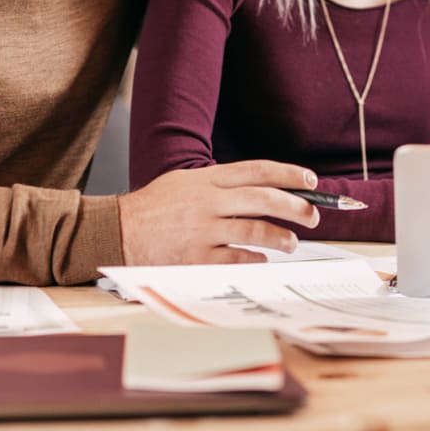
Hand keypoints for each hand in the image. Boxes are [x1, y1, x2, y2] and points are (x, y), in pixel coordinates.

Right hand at [118, 160, 321, 264]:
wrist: (115, 231)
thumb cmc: (152, 208)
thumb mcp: (185, 183)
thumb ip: (219, 185)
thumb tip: (260, 192)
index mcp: (207, 179)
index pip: (258, 170)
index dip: (290, 174)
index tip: (310, 181)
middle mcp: (209, 201)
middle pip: (265, 199)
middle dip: (296, 207)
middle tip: (313, 215)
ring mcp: (203, 230)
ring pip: (256, 230)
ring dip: (282, 237)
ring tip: (291, 243)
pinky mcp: (196, 257)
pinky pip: (237, 259)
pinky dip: (256, 259)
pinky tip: (262, 260)